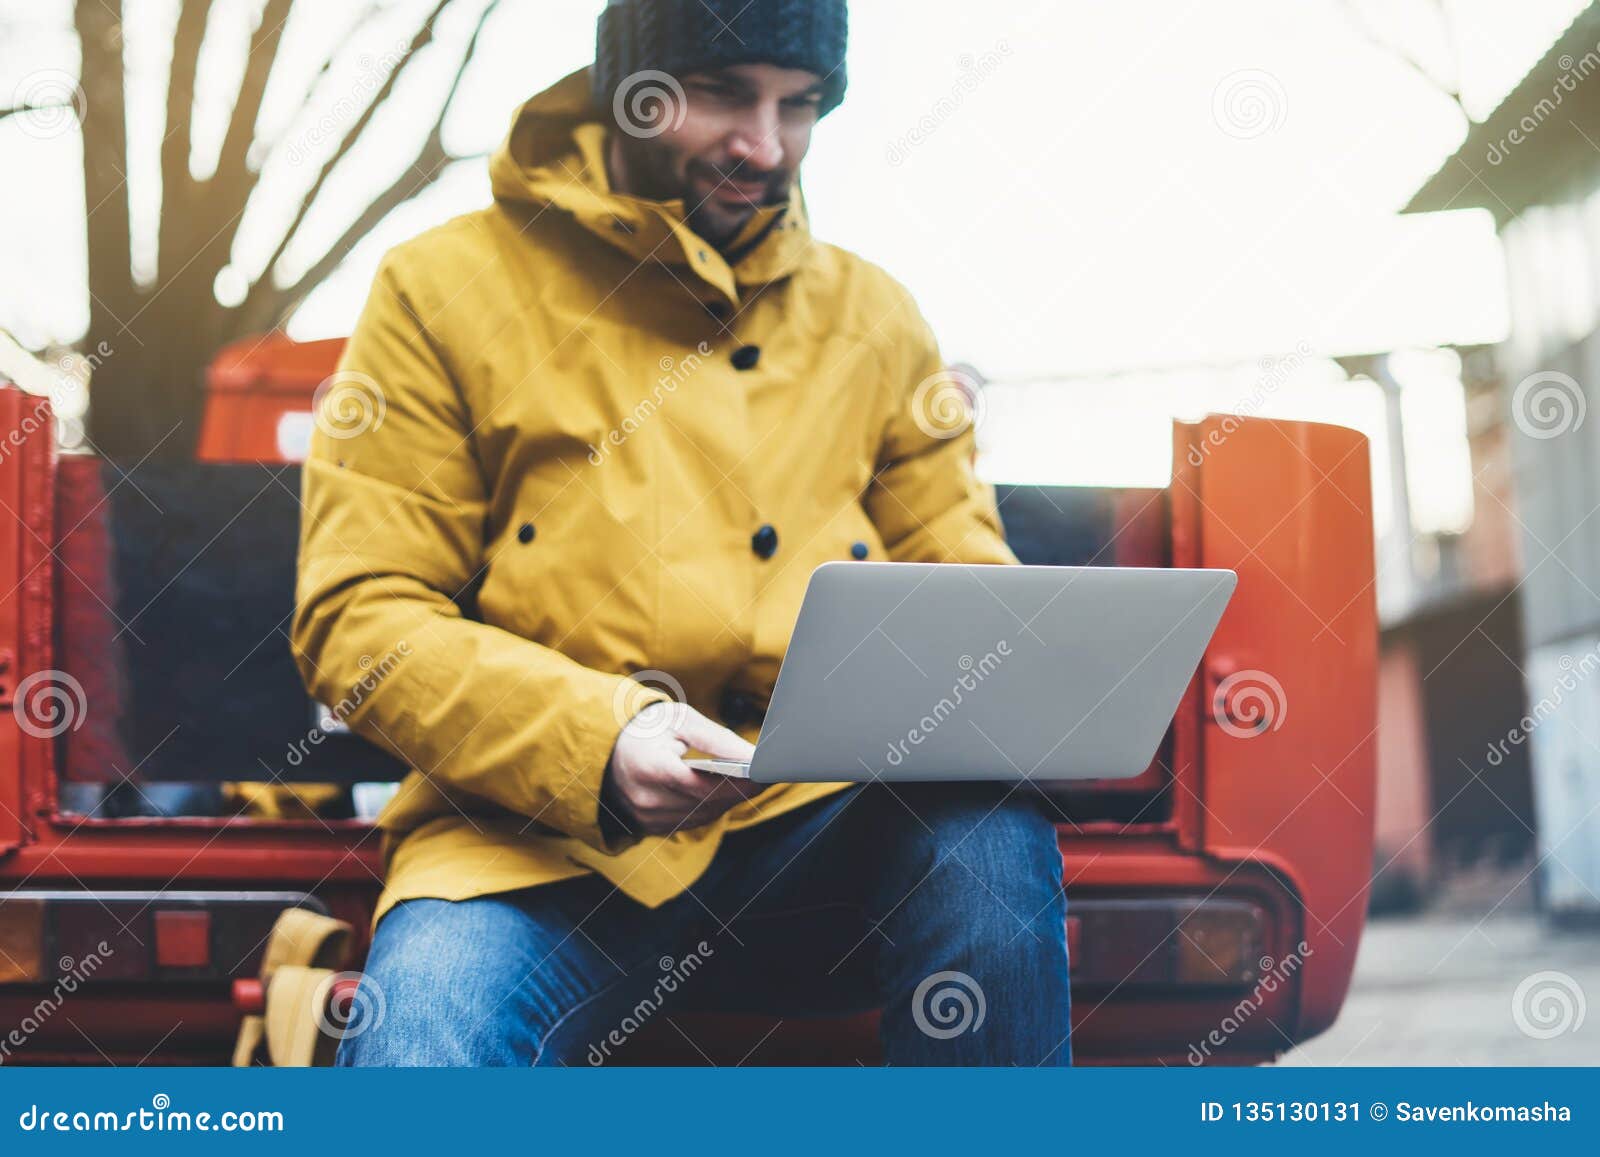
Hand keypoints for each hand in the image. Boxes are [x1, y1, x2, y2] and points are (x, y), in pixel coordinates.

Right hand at [602, 701, 761, 835]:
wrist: (606, 752)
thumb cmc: (646, 730)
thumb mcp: (679, 720)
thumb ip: (717, 739)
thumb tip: (753, 756)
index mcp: (648, 768)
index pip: (701, 783)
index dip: (736, 781)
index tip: (764, 773)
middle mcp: (646, 800)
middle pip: (707, 801)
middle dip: (740, 789)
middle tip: (768, 775)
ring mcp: (648, 818)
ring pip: (704, 814)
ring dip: (729, 799)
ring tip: (752, 780)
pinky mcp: (654, 828)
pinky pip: (694, 820)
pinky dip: (713, 806)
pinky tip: (728, 791)